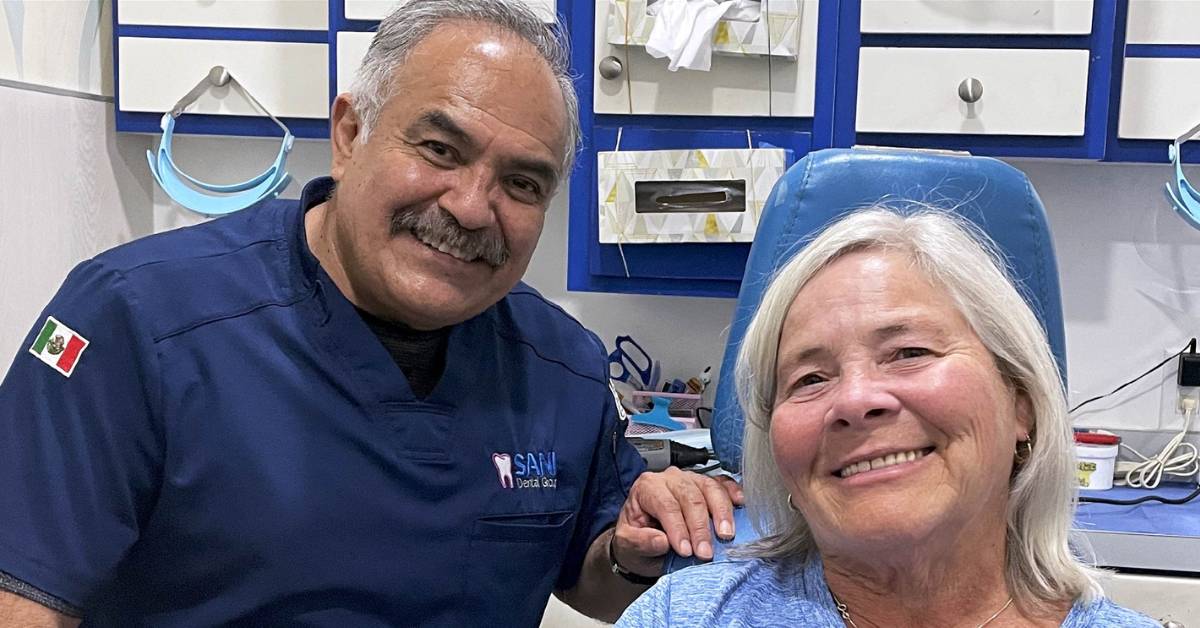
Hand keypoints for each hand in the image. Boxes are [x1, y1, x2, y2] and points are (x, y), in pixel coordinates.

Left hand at [612, 468, 743, 576]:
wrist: (645, 539)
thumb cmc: (638, 538)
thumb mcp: (627, 543)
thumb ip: (639, 541)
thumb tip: (661, 541)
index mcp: (647, 487)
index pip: (666, 505)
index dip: (677, 528)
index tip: (685, 550)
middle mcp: (670, 478)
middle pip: (690, 497)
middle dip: (700, 527)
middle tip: (705, 552)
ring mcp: (691, 479)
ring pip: (710, 488)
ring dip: (721, 513)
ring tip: (725, 535)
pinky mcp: (708, 486)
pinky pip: (724, 484)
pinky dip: (733, 493)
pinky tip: (740, 504)